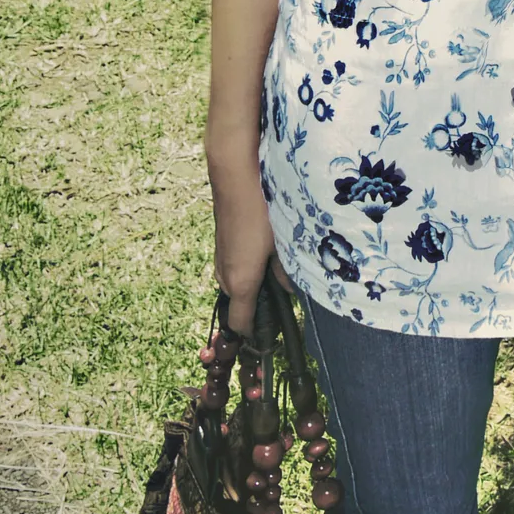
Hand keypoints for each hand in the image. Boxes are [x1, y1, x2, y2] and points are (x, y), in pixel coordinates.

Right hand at [208, 153, 287, 336]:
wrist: (235, 174)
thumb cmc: (261, 209)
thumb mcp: (281, 242)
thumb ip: (287, 271)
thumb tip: (293, 290)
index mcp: (240, 282)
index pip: (241, 324)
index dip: (255, 336)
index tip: (272, 339)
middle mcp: (224, 274)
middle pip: (239, 305)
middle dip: (258, 310)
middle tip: (283, 306)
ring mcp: (220, 258)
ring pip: (236, 284)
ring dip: (253, 287)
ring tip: (278, 277)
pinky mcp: (221, 243)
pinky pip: (234, 267)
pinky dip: (247, 270)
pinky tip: (266, 253)